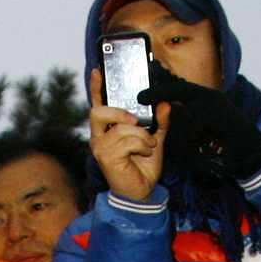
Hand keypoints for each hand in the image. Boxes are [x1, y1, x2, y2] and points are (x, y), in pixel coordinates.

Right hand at [88, 68, 167, 203]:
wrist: (142, 191)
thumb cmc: (143, 164)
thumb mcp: (155, 138)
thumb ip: (159, 121)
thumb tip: (165, 104)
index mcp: (107, 129)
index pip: (97, 103)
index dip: (96, 87)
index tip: (99, 70)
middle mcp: (99, 136)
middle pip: (99, 111)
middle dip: (120, 112)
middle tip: (136, 120)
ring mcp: (100, 147)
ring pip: (121, 127)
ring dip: (141, 134)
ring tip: (147, 144)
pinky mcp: (105, 157)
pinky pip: (126, 140)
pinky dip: (141, 144)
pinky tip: (144, 152)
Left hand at [135, 64, 260, 180]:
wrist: (247, 149)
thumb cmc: (220, 139)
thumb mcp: (197, 127)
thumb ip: (181, 118)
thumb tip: (158, 117)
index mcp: (201, 96)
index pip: (177, 83)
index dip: (160, 78)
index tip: (143, 78)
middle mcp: (208, 95)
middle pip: (178, 89)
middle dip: (158, 93)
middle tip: (141, 98)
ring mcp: (217, 104)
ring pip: (186, 112)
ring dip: (177, 130)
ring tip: (176, 145)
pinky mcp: (223, 116)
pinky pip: (198, 124)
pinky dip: (191, 138)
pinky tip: (191, 148)